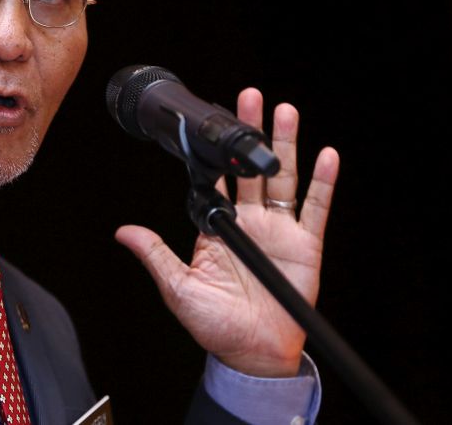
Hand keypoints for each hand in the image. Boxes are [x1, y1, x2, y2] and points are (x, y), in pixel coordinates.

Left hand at [115, 88, 339, 376]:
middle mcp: (249, 222)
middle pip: (249, 169)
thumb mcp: (178, 288)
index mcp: (217, 228)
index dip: (214, 154)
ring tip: (285, 111)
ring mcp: (278, 230)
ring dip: (284, 145)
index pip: (215, 180)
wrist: (253, 353)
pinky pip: (315, 208)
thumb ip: (156, 255)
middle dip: (249, 133)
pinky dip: (323, 182)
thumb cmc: (216, 325)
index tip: (211, 125)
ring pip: (283, 178)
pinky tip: (326, 155)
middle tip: (249, 98)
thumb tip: (124, 232)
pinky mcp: (305, 244)